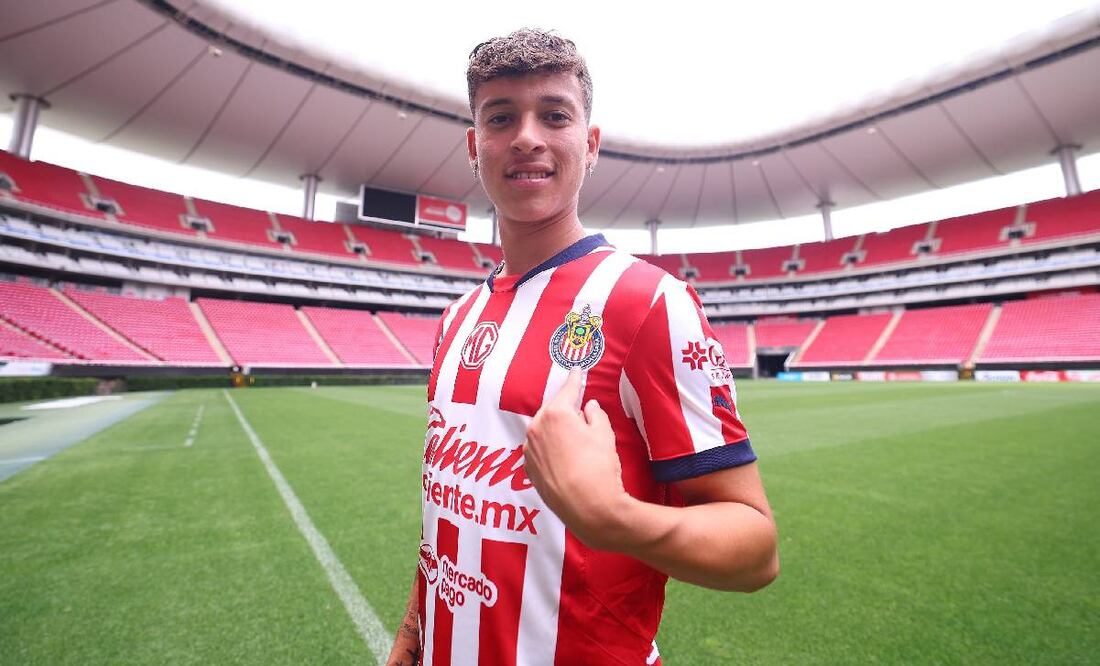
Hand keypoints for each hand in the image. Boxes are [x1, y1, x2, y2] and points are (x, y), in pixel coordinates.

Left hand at [523, 369, 631, 549]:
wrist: (589, 508)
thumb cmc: (599, 468)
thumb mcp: (605, 434)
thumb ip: (595, 415)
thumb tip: (588, 407)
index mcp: (556, 413)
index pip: (567, 390)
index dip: (575, 379)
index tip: (576, 370)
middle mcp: (536, 428)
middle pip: (553, 410)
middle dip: (566, 411)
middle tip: (583, 419)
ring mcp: (529, 449)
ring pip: (543, 431)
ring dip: (556, 432)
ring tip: (576, 445)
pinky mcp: (528, 468)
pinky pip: (539, 450)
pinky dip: (550, 449)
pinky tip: (565, 460)